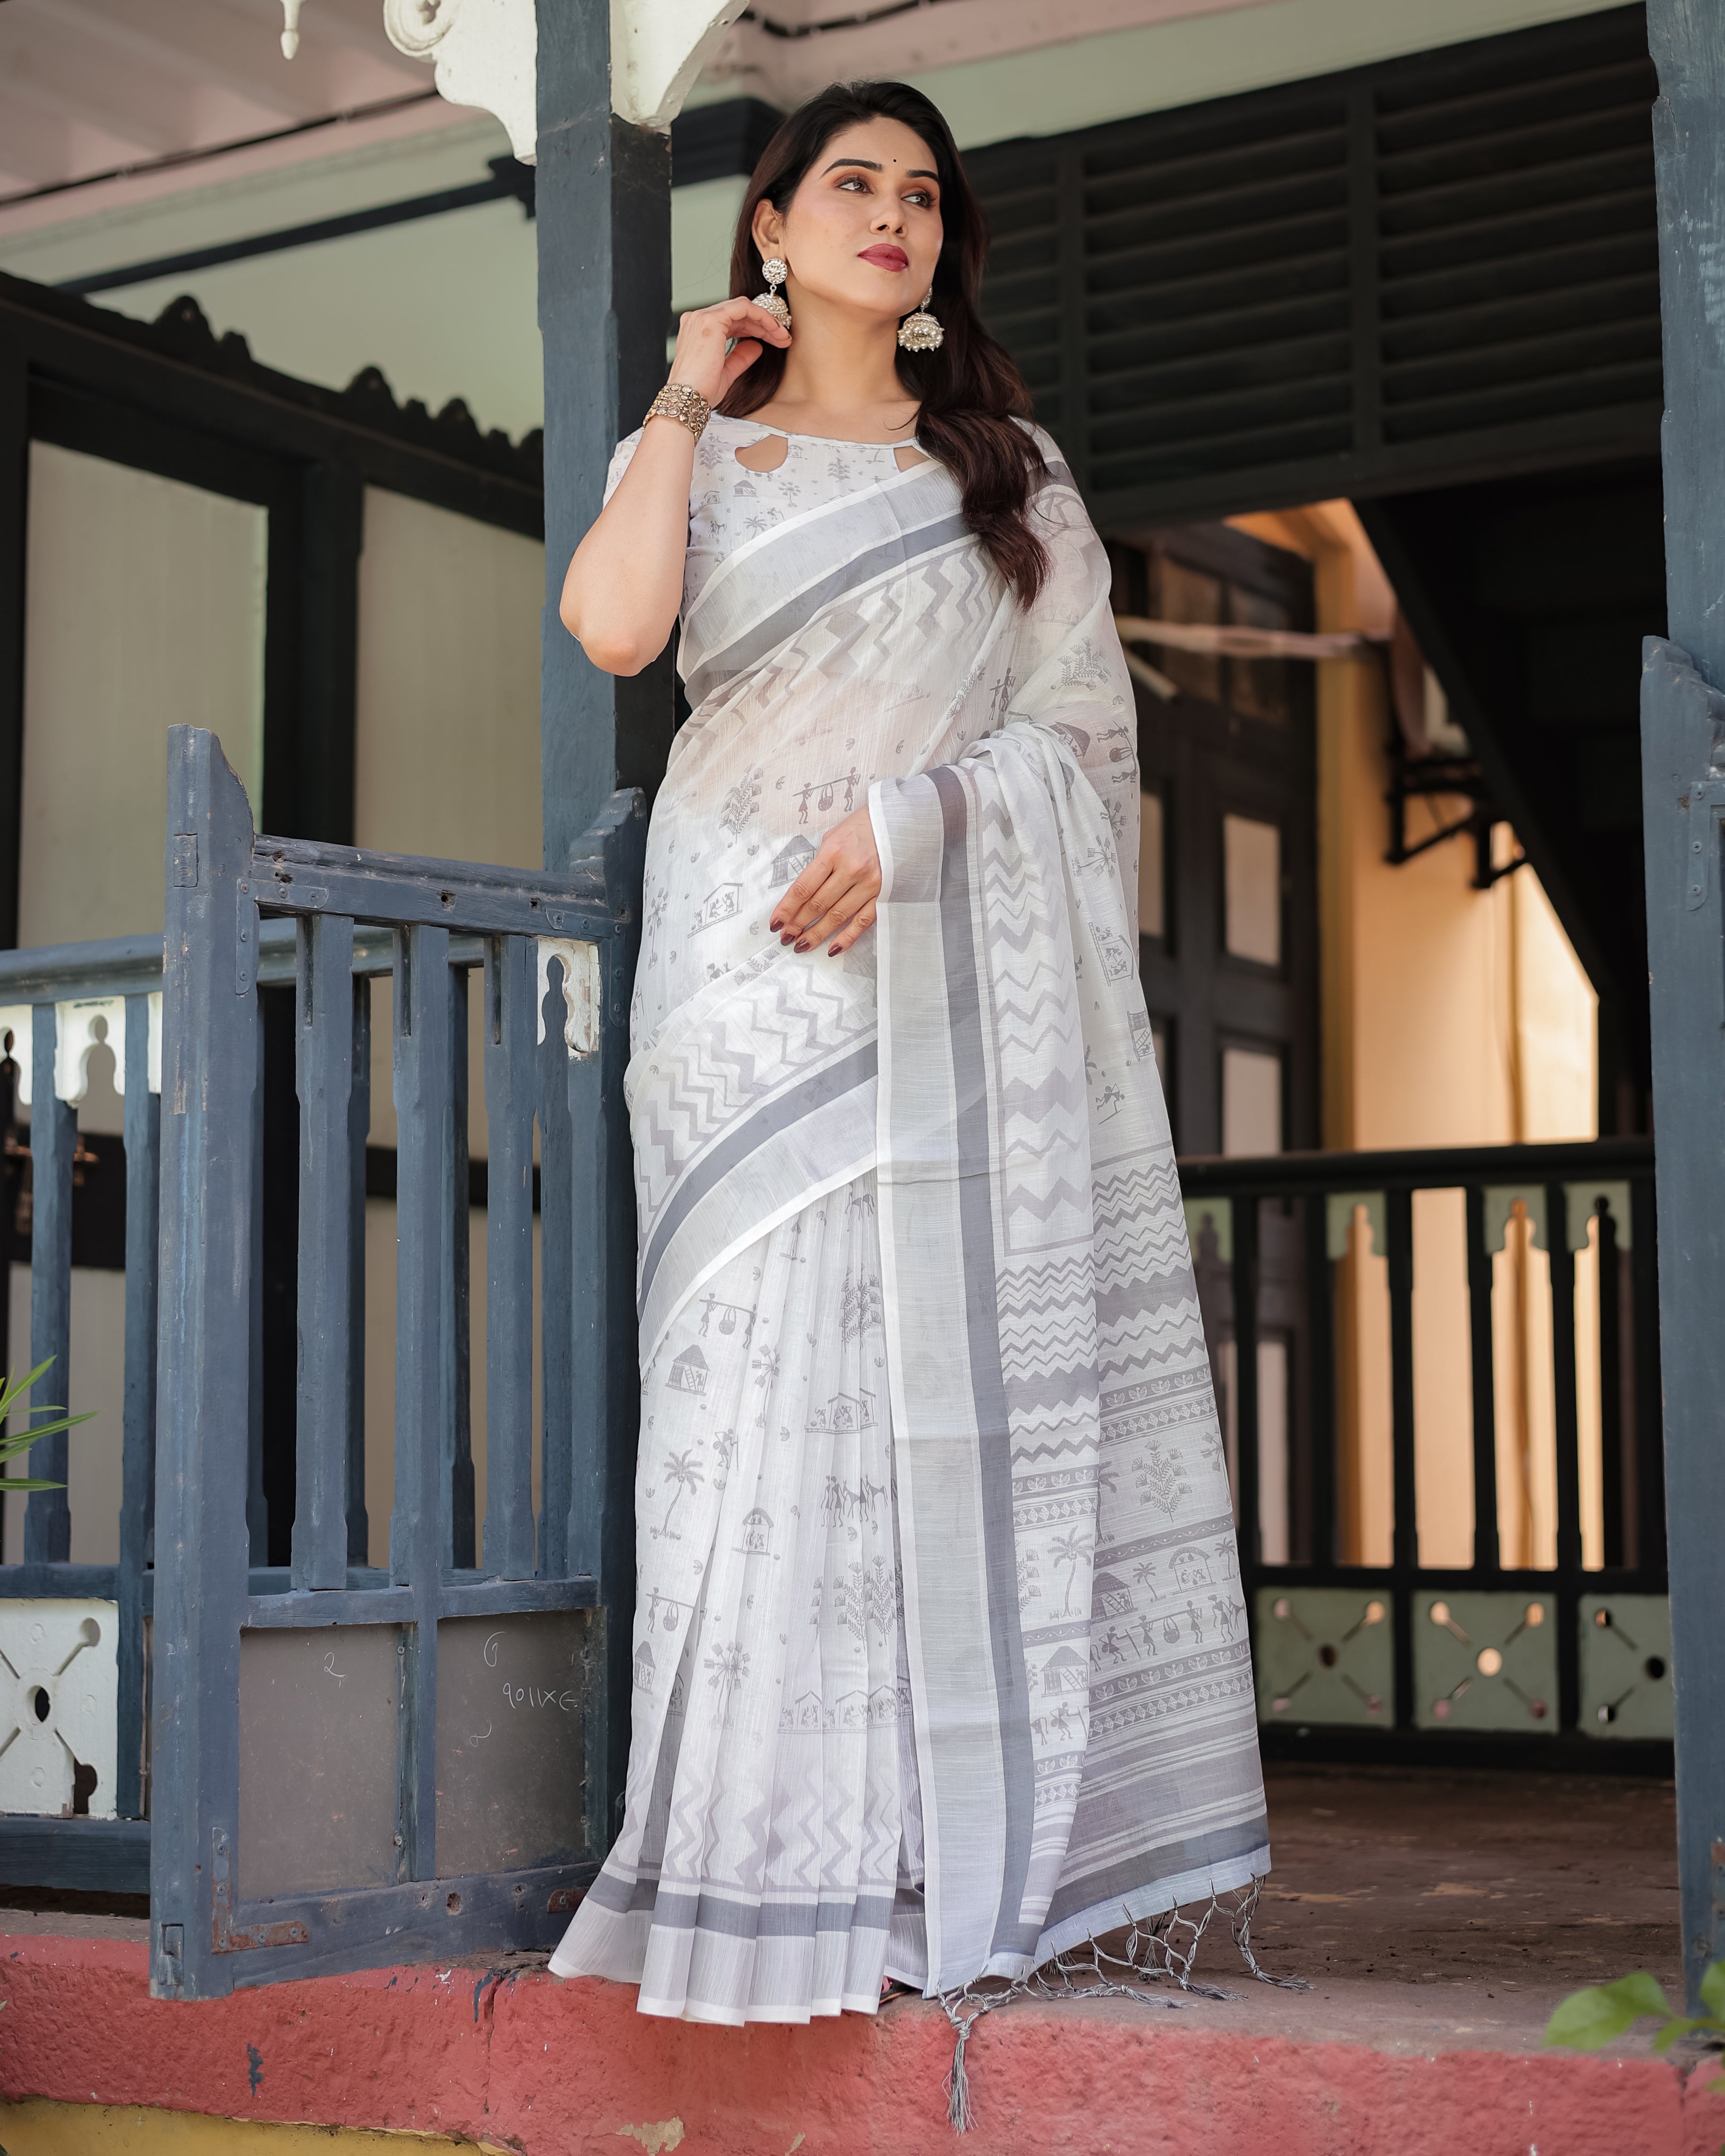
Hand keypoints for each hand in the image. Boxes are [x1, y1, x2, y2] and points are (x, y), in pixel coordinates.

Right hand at [668, 296, 791, 407]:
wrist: (688, 399)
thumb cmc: (701, 391)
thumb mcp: (726, 372)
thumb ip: (740, 357)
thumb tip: (756, 346)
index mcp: (698, 331)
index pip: (732, 321)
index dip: (755, 329)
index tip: (774, 341)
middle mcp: (698, 319)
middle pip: (739, 313)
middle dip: (764, 325)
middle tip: (783, 339)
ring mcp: (703, 317)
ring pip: (742, 308)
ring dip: (766, 321)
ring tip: (783, 337)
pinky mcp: (711, 320)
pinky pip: (743, 308)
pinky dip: (762, 316)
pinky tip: (774, 330)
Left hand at [769, 804, 880, 956]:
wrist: (899, 822)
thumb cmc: (862, 827)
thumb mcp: (833, 836)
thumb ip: (819, 863)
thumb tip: (803, 893)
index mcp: (833, 851)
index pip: (803, 888)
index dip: (787, 909)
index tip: (775, 923)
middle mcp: (851, 869)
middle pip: (818, 904)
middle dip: (798, 924)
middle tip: (785, 937)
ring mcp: (869, 884)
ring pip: (837, 916)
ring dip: (817, 934)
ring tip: (802, 945)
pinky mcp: (884, 893)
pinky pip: (863, 920)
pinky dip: (847, 937)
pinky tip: (833, 949)